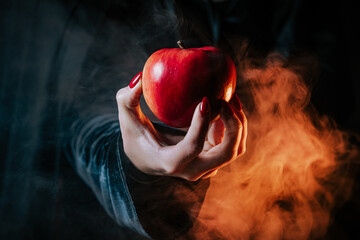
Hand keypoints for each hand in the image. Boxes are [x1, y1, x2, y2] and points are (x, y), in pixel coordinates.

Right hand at [116, 72, 246, 180]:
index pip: (192, 147)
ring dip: (237, 123)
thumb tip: (139, 78)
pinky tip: (224, 105)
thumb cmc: (137, 137)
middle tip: (226, 99)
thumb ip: (126, 99)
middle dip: (233, 125)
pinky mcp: (213, 158)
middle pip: (226, 154)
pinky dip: (233, 123)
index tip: (204, 99)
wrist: (148, 158)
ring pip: (234, 149)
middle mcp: (193, 170)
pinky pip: (231, 142)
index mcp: (171, 163)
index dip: (201, 124)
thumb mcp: (127, 119)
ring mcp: (206, 167)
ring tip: (228, 98)